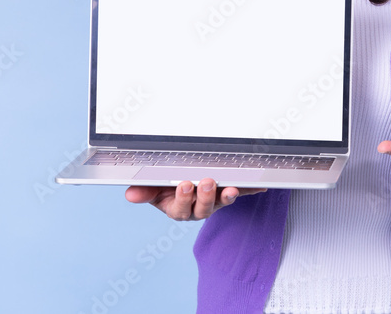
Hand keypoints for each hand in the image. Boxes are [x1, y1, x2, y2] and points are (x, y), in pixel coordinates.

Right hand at [124, 178, 266, 220]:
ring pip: (221, 203)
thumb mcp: (153, 190)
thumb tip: (130, 194)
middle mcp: (197, 209)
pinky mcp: (227, 196)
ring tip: (230, 188)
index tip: (184, 185)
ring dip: (226, 196)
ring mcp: (214, 203)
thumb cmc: (167, 189)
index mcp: (178, 208)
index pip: (179, 208)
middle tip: (206, 182)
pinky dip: (251, 190)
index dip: (183, 198)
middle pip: (203, 208)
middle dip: (205, 196)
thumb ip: (144, 191)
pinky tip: (260, 186)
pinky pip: (241, 193)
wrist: (185, 188)